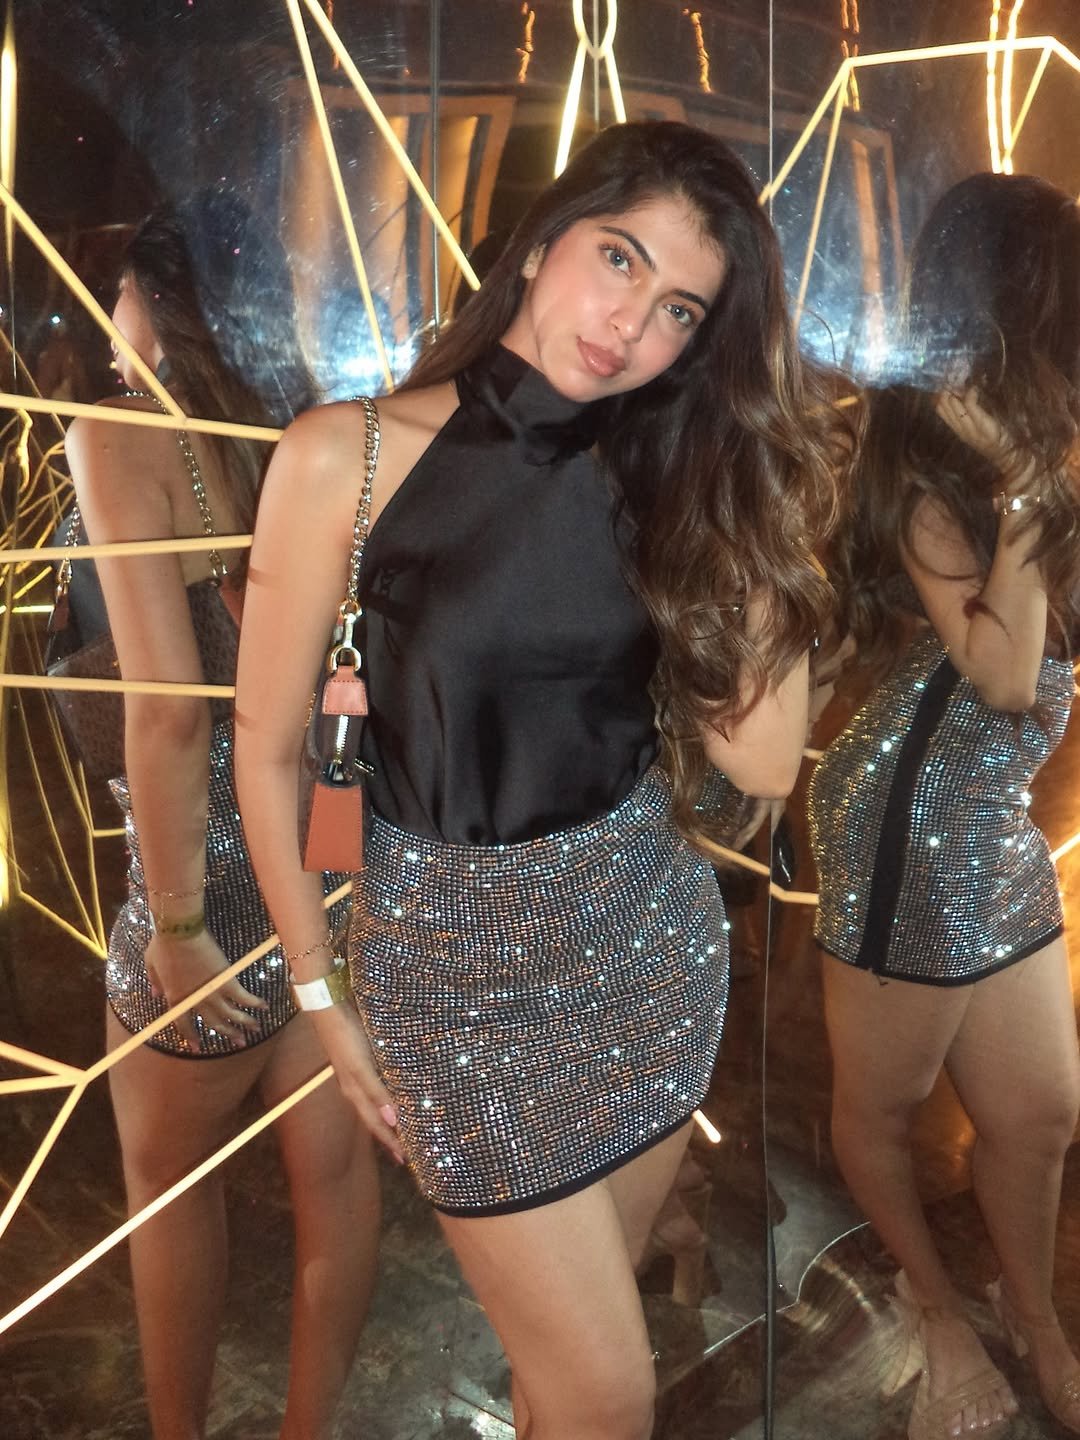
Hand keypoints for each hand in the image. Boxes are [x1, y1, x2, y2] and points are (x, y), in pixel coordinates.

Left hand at [145, 928, 267, 1051]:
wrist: (180, 933)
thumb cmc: (164, 946)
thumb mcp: (152, 966)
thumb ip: (155, 983)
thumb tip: (155, 995)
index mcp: (176, 998)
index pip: (184, 1025)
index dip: (191, 1037)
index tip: (198, 1047)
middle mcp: (196, 1001)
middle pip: (214, 1023)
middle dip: (228, 1033)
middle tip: (240, 1042)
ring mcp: (212, 992)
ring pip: (231, 1014)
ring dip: (245, 1023)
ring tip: (256, 1029)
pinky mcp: (226, 981)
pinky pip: (243, 997)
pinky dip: (254, 1003)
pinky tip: (264, 1007)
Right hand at [310, 1003, 404, 1163]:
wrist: (328, 1008)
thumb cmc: (345, 1037)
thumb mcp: (361, 1067)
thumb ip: (376, 1092)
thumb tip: (393, 1122)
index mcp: (355, 1093)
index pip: (377, 1125)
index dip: (390, 1142)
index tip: (406, 1160)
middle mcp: (356, 1087)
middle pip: (376, 1118)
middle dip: (391, 1135)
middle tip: (409, 1150)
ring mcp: (357, 1073)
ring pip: (377, 1102)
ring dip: (391, 1116)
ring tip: (406, 1126)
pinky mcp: (363, 1058)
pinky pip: (378, 1084)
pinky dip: (389, 1094)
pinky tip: (398, 1090)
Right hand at [934, 388, 1034, 488]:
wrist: (1011, 456)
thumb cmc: (999, 439)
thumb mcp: (980, 426)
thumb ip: (971, 413)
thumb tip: (965, 392)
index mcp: (958, 429)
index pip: (939, 409)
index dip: (938, 394)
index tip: (944, 380)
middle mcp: (960, 429)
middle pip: (943, 405)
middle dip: (945, 388)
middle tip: (952, 375)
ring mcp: (969, 428)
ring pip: (952, 405)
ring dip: (955, 389)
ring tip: (961, 378)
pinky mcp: (982, 424)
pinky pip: (970, 405)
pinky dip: (971, 394)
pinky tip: (974, 388)